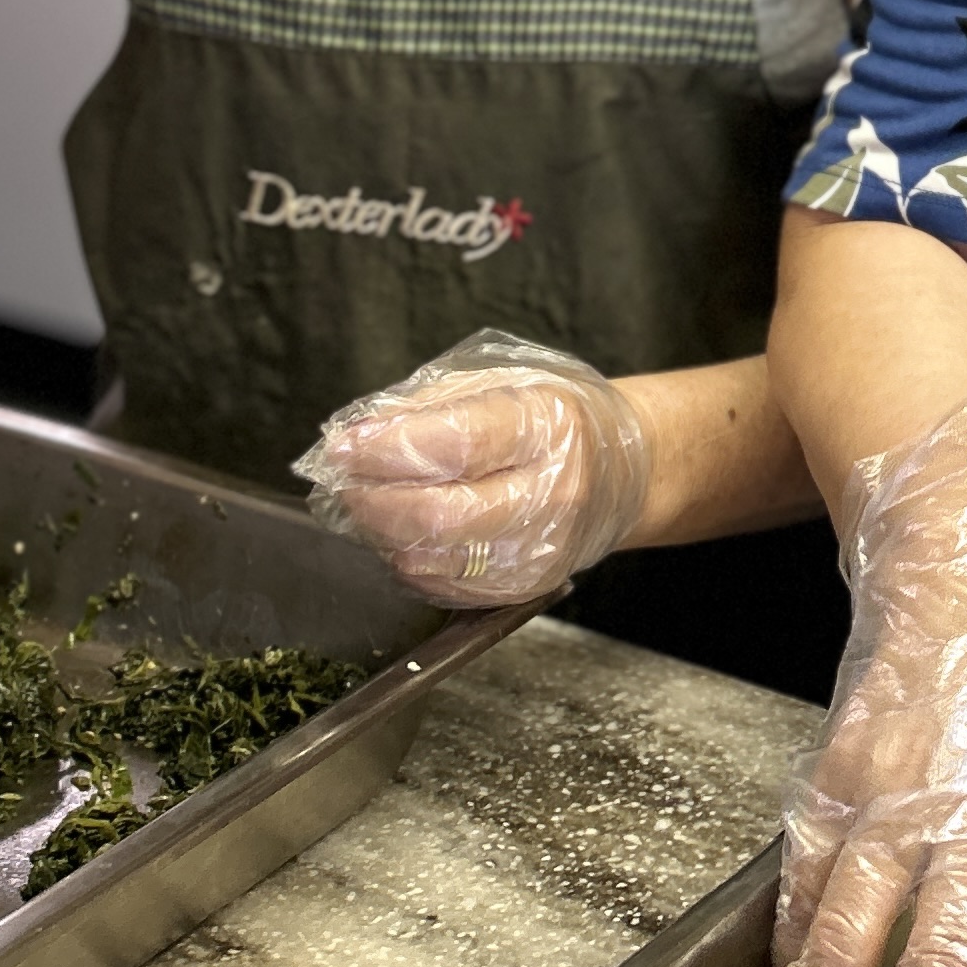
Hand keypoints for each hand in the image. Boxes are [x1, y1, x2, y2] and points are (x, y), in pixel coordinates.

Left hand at [295, 331, 650, 607]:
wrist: (623, 472)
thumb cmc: (557, 418)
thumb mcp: (504, 380)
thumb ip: (430, 402)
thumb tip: (359, 432)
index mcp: (548, 426)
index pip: (456, 445)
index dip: (387, 448)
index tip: (342, 444)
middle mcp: (552, 493)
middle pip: (439, 514)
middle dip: (372, 500)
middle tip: (344, 481)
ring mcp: (540, 548)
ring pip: (434, 558)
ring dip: (381, 533)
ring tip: (366, 504)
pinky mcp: (525, 586)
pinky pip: (443, 586)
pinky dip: (406, 560)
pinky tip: (401, 532)